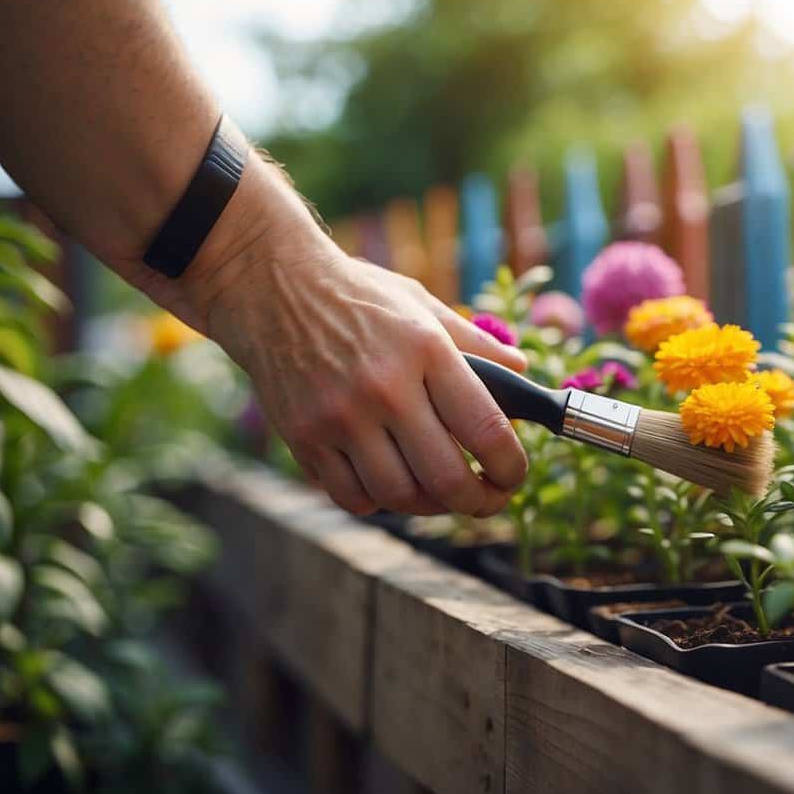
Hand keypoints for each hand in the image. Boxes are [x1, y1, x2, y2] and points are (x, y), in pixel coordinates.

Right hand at [185, 159, 528, 516]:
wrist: (271, 288)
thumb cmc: (358, 297)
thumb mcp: (421, 304)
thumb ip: (475, 342)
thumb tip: (522, 372)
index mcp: (425, 350)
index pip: (486, 430)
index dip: (511, 469)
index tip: (514, 477)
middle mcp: (384, 387)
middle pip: (446, 479)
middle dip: (480, 501)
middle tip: (488, 499)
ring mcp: (340, 417)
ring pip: (400, 496)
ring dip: (431, 505)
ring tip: (441, 491)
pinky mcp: (304, 438)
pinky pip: (354, 496)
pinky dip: (380, 501)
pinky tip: (391, 482)